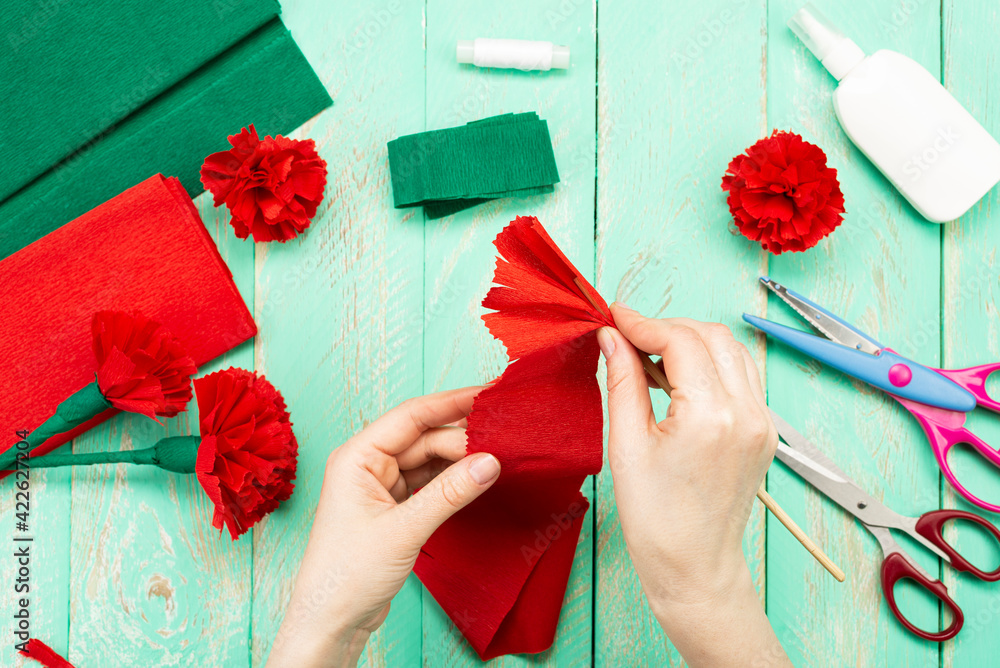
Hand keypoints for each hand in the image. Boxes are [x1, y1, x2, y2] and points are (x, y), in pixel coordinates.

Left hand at [266, 386, 500, 667]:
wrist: (331, 622)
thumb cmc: (347, 575)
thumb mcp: (404, 530)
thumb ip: (449, 493)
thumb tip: (491, 462)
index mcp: (357, 456)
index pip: (412, 416)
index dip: (452, 402)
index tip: (489, 394)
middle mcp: (368, 464)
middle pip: (424, 436)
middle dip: (463, 437)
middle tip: (504, 440)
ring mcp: (381, 486)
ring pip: (430, 459)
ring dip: (460, 459)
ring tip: (498, 457)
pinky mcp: (394, 508)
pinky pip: (429, 482)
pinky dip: (453, 480)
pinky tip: (477, 479)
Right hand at [597, 304, 788, 666]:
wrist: (694, 568)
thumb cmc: (656, 521)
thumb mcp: (626, 446)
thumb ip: (622, 382)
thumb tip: (611, 337)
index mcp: (711, 417)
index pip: (680, 340)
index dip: (642, 322)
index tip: (613, 317)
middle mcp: (746, 413)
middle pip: (711, 335)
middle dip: (667, 326)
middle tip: (627, 336)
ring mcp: (762, 422)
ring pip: (731, 350)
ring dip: (691, 341)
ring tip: (649, 356)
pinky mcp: (763, 431)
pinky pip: (741, 376)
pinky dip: (710, 363)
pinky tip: (677, 378)